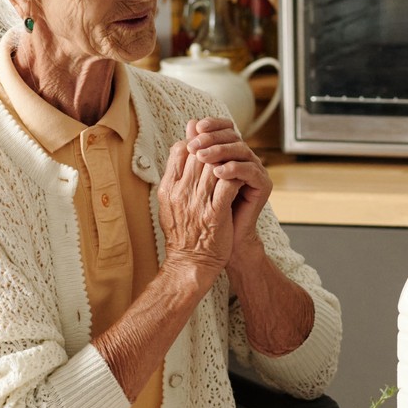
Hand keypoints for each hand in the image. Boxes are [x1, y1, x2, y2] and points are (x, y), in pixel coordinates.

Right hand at [156, 139, 233, 281]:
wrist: (189, 264)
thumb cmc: (182, 232)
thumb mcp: (169, 203)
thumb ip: (175, 176)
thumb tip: (181, 149)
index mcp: (167, 189)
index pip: (180, 150)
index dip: (196, 144)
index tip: (206, 149)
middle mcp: (180, 193)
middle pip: (199, 155)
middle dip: (214, 150)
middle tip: (226, 153)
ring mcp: (197, 203)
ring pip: (214, 166)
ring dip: (227, 162)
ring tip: (235, 164)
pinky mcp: (215, 213)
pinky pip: (228, 184)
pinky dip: (236, 177)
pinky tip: (240, 179)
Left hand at [184, 117, 271, 262]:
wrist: (219, 242)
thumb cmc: (206, 210)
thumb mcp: (195, 178)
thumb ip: (195, 153)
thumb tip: (189, 126)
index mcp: (231, 154)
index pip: (224, 130)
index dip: (212, 125)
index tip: (196, 127)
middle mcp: (245, 159)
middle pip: (233, 137)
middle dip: (213, 138)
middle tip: (195, 144)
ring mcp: (256, 171)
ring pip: (241, 151)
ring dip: (220, 151)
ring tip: (202, 156)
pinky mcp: (263, 185)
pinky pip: (250, 171)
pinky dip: (234, 169)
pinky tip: (218, 172)